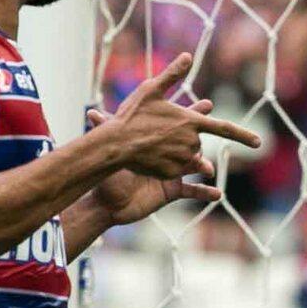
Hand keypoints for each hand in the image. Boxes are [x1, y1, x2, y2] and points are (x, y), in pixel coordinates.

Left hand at [84, 107, 221, 223]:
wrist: (107, 202)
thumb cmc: (107, 174)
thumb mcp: (108, 150)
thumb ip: (103, 130)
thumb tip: (89, 112)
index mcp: (156, 142)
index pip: (178, 124)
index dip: (193, 114)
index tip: (208, 105)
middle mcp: (167, 155)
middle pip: (191, 144)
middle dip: (200, 140)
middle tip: (217, 131)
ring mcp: (171, 173)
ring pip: (194, 166)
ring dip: (204, 166)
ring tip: (207, 169)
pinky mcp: (172, 191)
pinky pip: (193, 192)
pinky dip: (206, 193)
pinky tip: (217, 195)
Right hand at [95, 52, 261, 182]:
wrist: (114, 144)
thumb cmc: (132, 115)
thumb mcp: (151, 90)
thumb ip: (172, 75)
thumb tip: (187, 56)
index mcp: (192, 122)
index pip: (224, 129)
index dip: (243, 136)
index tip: (258, 143)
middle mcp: (191, 142)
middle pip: (196, 141)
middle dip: (184, 137)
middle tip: (161, 132)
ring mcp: (182, 160)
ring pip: (187, 155)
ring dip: (175, 149)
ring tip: (154, 142)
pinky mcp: (171, 174)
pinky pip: (175, 168)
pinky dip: (166, 161)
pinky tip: (151, 154)